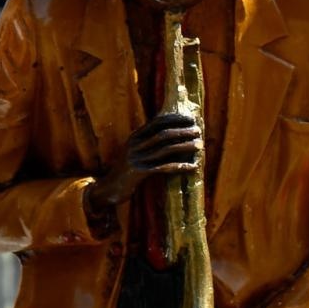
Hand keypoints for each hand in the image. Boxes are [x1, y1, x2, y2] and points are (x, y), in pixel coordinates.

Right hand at [85, 110, 201, 212]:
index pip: (156, 122)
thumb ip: (147, 143)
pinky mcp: (139, 173)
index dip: (174, 119)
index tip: (190, 119)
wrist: (108, 188)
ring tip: (200, 145)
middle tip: (198, 131)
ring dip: (184, 146)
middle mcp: (134, 146)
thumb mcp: (133, 153)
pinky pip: (163, 168)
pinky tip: (192, 167)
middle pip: (163, 134)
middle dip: (182, 131)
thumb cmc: (125, 171)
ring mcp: (136, 159)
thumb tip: (171, 137)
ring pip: (165, 149)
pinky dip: (180, 166)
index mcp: (134, 138)